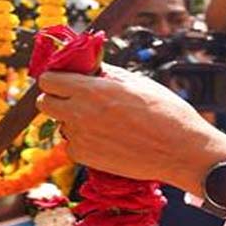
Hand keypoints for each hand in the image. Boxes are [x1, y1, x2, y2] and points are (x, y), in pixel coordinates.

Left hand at [37, 65, 225, 194]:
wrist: (181, 151)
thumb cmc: (166, 113)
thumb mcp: (137, 83)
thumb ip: (107, 74)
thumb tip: (90, 66)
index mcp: (92, 90)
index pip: (49, 80)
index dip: (56, 78)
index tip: (66, 80)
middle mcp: (80, 114)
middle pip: (45, 103)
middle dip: (57, 99)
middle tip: (77, 100)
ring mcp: (81, 138)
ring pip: (62, 125)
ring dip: (74, 122)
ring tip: (103, 123)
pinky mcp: (86, 158)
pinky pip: (72, 146)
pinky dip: (84, 142)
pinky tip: (107, 140)